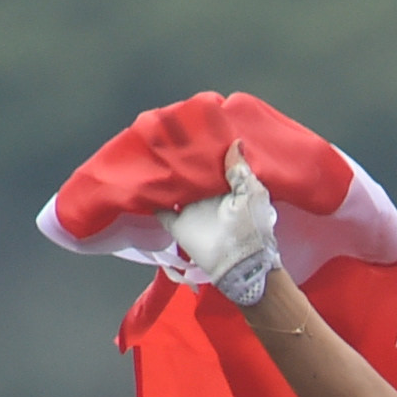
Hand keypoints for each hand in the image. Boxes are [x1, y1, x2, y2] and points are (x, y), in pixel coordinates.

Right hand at [165, 142, 280, 307]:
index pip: (211, 163)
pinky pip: (160, 209)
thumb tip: (235, 143)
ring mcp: (190, 210)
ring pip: (173, 187)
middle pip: (189, 173)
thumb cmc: (253, 228)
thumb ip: (241, 170)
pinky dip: (151, 198)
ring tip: (152, 153)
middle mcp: (206, 195)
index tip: (192, 131)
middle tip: (167, 138)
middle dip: (181, 160)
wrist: (243, 265)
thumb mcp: (252, 193)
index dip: (203, 150)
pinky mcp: (178, 225)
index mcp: (225, 186)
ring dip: (164, 176)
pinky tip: (143, 181)